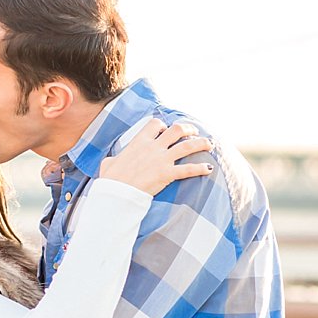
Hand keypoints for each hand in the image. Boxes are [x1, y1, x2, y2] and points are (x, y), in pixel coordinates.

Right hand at [98, 118, 213, 195]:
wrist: (116, 193)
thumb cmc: (110, 180)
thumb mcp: (108, 164)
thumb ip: (113, 159)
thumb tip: (111, 161)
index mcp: (138, 142)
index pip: (155, 124)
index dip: (163, 126)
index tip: (165, 131)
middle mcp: (153, 147)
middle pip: (177, 130)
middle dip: (188, 129)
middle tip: (194, 132)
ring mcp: (161, 160)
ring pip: (188, 145)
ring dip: (201, 143)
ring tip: (209, 144)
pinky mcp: (167, 174)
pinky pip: (188, 169)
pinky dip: (200, 168)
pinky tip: (208, 169)